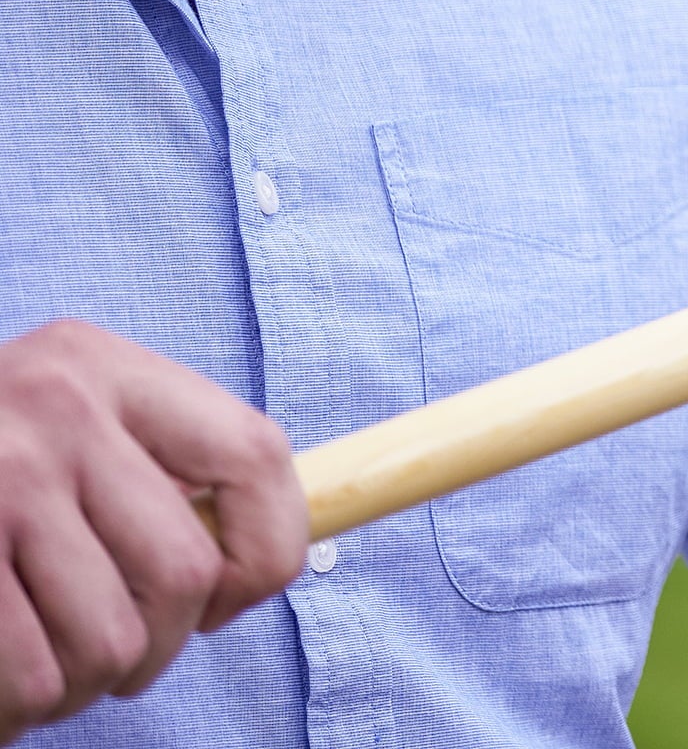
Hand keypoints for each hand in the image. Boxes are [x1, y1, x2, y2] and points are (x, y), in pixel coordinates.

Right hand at [0, 320, 306, 738]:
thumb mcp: (64, 416)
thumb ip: (149, 464)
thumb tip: (252, 561)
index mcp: (109, 369)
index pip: (255, 456)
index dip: (268, 548)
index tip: (230, 598)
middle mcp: (59, 410)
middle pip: (184, 572)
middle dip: (161, 647)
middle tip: (119, 656)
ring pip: (107, 644)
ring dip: (81, 688)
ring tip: (44, 669)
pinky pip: (29, 678)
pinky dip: (21, 712)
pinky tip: (2, 686)